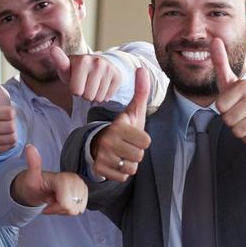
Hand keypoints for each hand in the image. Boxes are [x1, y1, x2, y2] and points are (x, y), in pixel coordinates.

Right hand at [0, 68, 17, 154]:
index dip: (10, 111)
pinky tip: (2, 136)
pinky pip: (9, 147)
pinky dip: (9, 141)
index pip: (10, 113)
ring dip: (11, 132)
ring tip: (3, 127)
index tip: (3, 109)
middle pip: (11, 126)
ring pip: (11, 137)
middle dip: (11, 122)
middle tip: (4, 119)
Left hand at [12, 144, 88, 215]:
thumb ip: (33, 163)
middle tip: (50, 200)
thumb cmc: (34, 182)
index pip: (65, 204)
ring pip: (76, 210)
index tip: (46, 202)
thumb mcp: (31, 175)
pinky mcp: (84, 191)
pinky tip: (62, 201)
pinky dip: (69, 209)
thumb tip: (29, 146)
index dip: (54, 208)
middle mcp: (76, 180)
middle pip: (71, 208)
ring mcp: (82, 186)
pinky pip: (80, 209)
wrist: (39, 185)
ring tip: (56, 199)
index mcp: (64, 178)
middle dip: (58, 209)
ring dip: (63, 209)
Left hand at [50, 47, 125, 103]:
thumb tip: (53, 49)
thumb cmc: (77, 70)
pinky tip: (101, 86)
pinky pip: (107, 97)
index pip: (76, 91)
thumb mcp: (66, 68)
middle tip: (85, 84)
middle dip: (85, 94)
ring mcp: (109, 69)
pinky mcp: (118, 76)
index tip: (75, 81)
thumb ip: (60, 61)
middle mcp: (98, 62)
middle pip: (88, 96)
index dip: (74, 89)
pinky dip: (103, 95)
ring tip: (92, 85)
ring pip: (98, 98)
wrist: (97, 65)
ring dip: (94, 96)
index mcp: (82, 60)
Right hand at [91, 66, 151, 182]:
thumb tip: (141, 68)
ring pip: (131, 168)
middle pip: (139, 156)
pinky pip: (122, 177)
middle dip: (136, 152)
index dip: (143, 140)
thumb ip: (140, 91)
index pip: (146, 142)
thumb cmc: (122, 128)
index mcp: (118, 127)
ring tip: (122, 154)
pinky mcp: (99, 169)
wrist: (100, 143)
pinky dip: (121, 173)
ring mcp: (103, 156)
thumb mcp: (132, 111)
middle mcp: (108, 141)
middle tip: (128, 146)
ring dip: (129, 163)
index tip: (134, 135)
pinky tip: (116, 163)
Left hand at [211, 38, 245, 144]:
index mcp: (245, 85)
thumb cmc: (242, 97)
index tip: (232, 102)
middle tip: (239, 112)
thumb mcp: (229, 80)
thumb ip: (221, 61)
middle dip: (231, 119)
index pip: (220, 106)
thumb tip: (214, 40)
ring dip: (239, 129)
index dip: (223, 107)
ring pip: (238, 131)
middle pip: (228, 119)